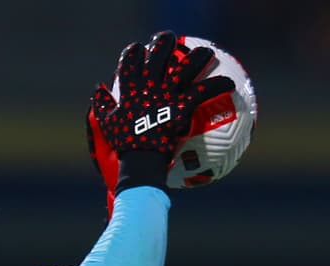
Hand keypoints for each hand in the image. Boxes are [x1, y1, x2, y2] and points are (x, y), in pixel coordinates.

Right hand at [87, 31, 234, 208]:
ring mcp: (167, 93)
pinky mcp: (183, 104)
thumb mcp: (107, 124)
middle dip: (166, 42)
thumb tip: (99, 91)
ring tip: (207, 54)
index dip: (135, 51)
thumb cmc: (124, 145)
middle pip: (159, 52)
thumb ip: (103, 105)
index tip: (140, 49)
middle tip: (172, 42)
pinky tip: (231, 84)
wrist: (141, 160)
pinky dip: (219, 85)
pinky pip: (205, 90)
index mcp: (130, 87)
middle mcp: (149, 84)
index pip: (130, 58)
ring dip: (198, 57)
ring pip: (186, 64)